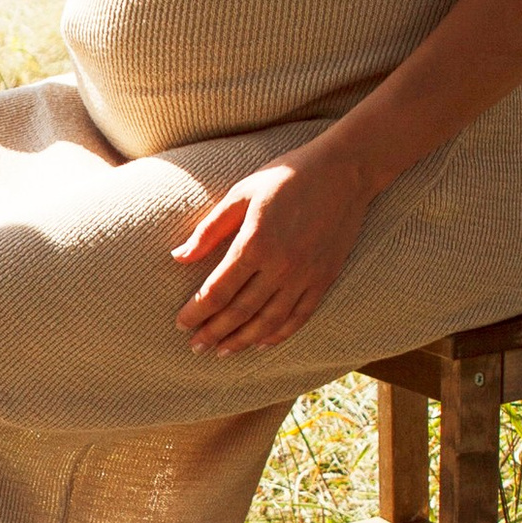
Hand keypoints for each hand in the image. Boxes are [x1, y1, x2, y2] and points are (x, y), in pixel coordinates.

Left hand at [172, 142, 374, 355]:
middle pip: (240, 312)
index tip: (180, 323)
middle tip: (194, 347)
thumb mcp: (240, 194)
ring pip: (269, 321)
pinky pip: (300, 316)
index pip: (217, 291)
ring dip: (242, 340)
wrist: (343, 171)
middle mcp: (280, 266)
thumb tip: (178, 257)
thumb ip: (209, 230)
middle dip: (213, 332)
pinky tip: (262, 343)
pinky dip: (280, 334)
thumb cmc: (285, 177)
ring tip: (222, 351)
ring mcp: (305, 276)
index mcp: (254, 244)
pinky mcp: (325, 278)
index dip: (197, 311)